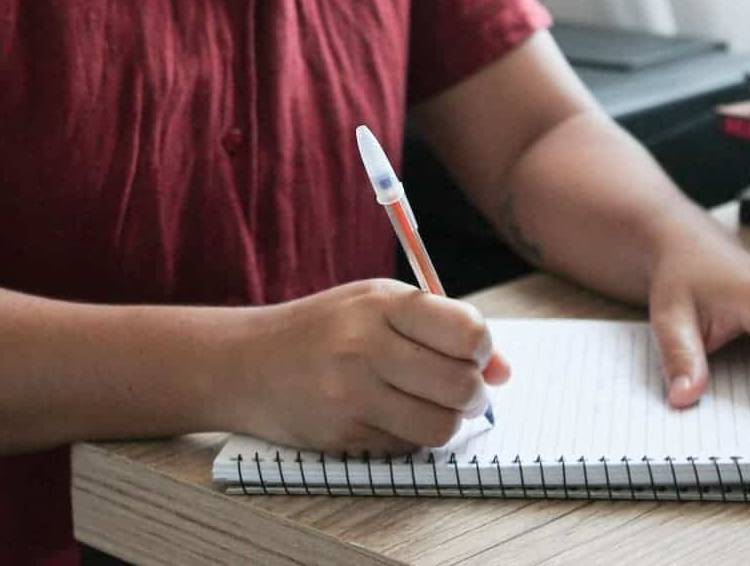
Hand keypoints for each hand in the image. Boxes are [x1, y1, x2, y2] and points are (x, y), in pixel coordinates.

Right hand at [230, 279, 509, 455]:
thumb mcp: (379, 306)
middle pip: (461, 384)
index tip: (473, 352)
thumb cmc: (326, 328)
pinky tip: (391, 414)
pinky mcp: (342, 434)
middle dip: (473, 391)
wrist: (246, 362)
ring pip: (441, 425)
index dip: (482, 349)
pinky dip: (412, 435)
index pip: (467, 332)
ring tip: (431, 403)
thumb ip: (443, 328)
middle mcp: (366, 346)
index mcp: (382, 303)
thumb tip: (503, 371)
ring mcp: (351, 394)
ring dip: (448, 420)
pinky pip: (406, 446)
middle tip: (461, 387)